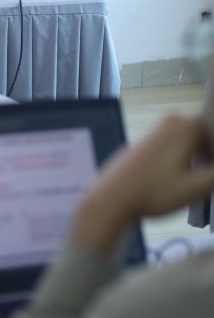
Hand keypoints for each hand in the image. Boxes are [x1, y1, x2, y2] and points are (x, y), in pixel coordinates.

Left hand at [71, 114, 213, 252]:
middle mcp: (175, 120)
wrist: (112, 198)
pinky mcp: (152, 140)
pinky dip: (190, 160)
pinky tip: (187, 180)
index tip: (210, 178)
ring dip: (204, 161)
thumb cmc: (154, 192)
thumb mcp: (198, 187)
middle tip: (207, 183)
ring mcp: (161, 128)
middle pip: (210, 137)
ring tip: (202, 184)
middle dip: (210, 159)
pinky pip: (182, 146)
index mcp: (188, 124)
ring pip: (197, 143)